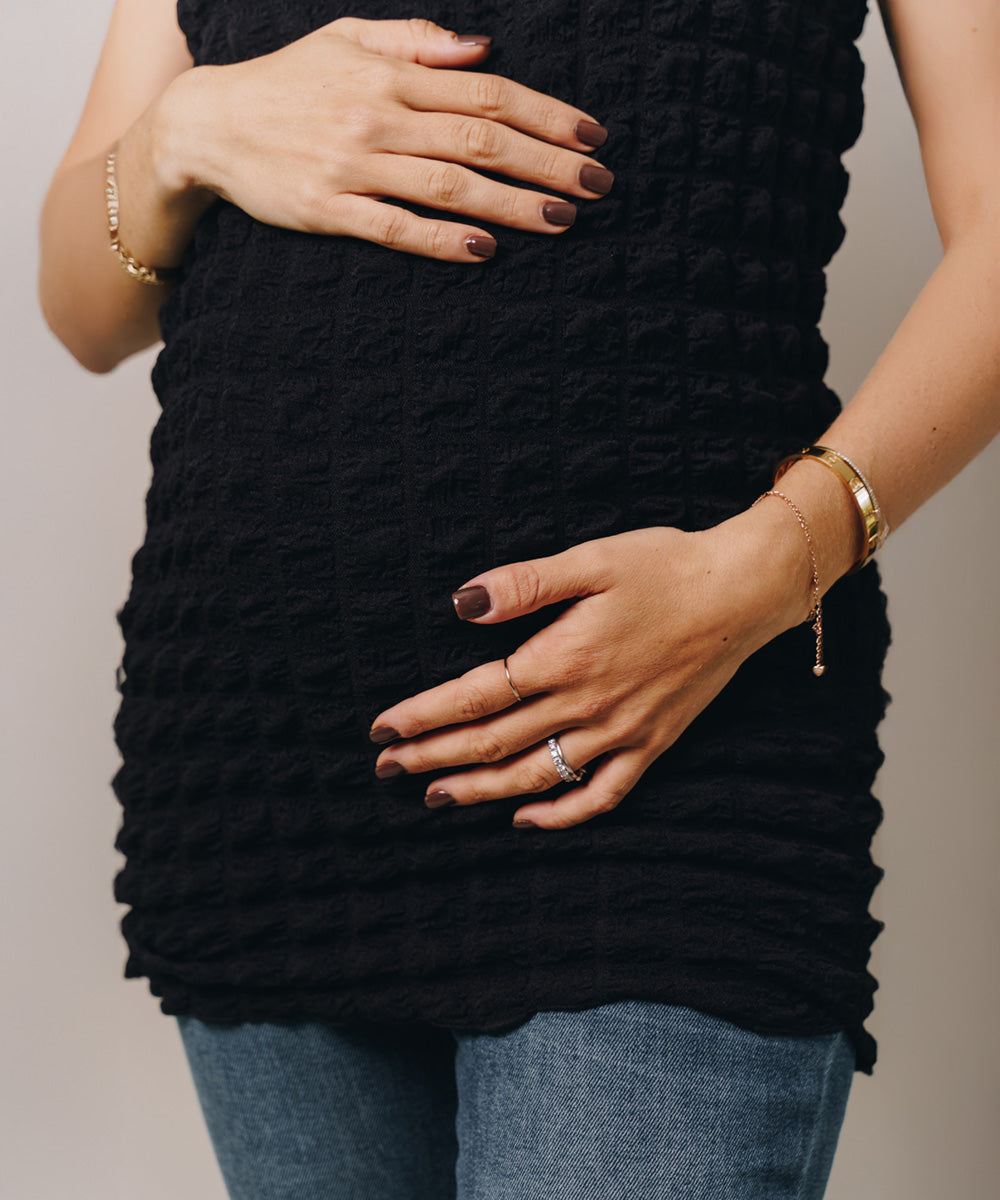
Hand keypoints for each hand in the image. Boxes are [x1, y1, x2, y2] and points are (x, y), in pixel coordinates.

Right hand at [160, 17, 611, 259]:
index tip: (592, 136)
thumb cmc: (286, 82)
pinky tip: (484, 250)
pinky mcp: (329, 210)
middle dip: (548, 163)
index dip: (546, 114)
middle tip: (599, 186)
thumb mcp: (346, 37)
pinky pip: (395, 228)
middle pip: (482, 139)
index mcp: (391, 75)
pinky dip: (441, 240)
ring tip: (563, 221)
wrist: (207, 125)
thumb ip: (417, 40)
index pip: (488, 91)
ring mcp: (354, 166)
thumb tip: (485, 46)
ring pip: (450, 186)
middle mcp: (379, 117)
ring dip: (512, 205)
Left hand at [370, 506, 814, 828]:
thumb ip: (524, 584)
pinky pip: (602, 796)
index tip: (382, 731)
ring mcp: (620, 732)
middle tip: (386, 769)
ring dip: (479, 790)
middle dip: (433, 758)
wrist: (742, 593)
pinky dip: (561, 813)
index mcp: (563, 658)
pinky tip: (526, 819)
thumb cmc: (665, 568)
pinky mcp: (651, 745)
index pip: (475, 698)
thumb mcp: (591, 560)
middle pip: (493, 744)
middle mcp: (586, 706)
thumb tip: (462, 603)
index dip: (422, 717)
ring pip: (535, 776)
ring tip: (435, 797)